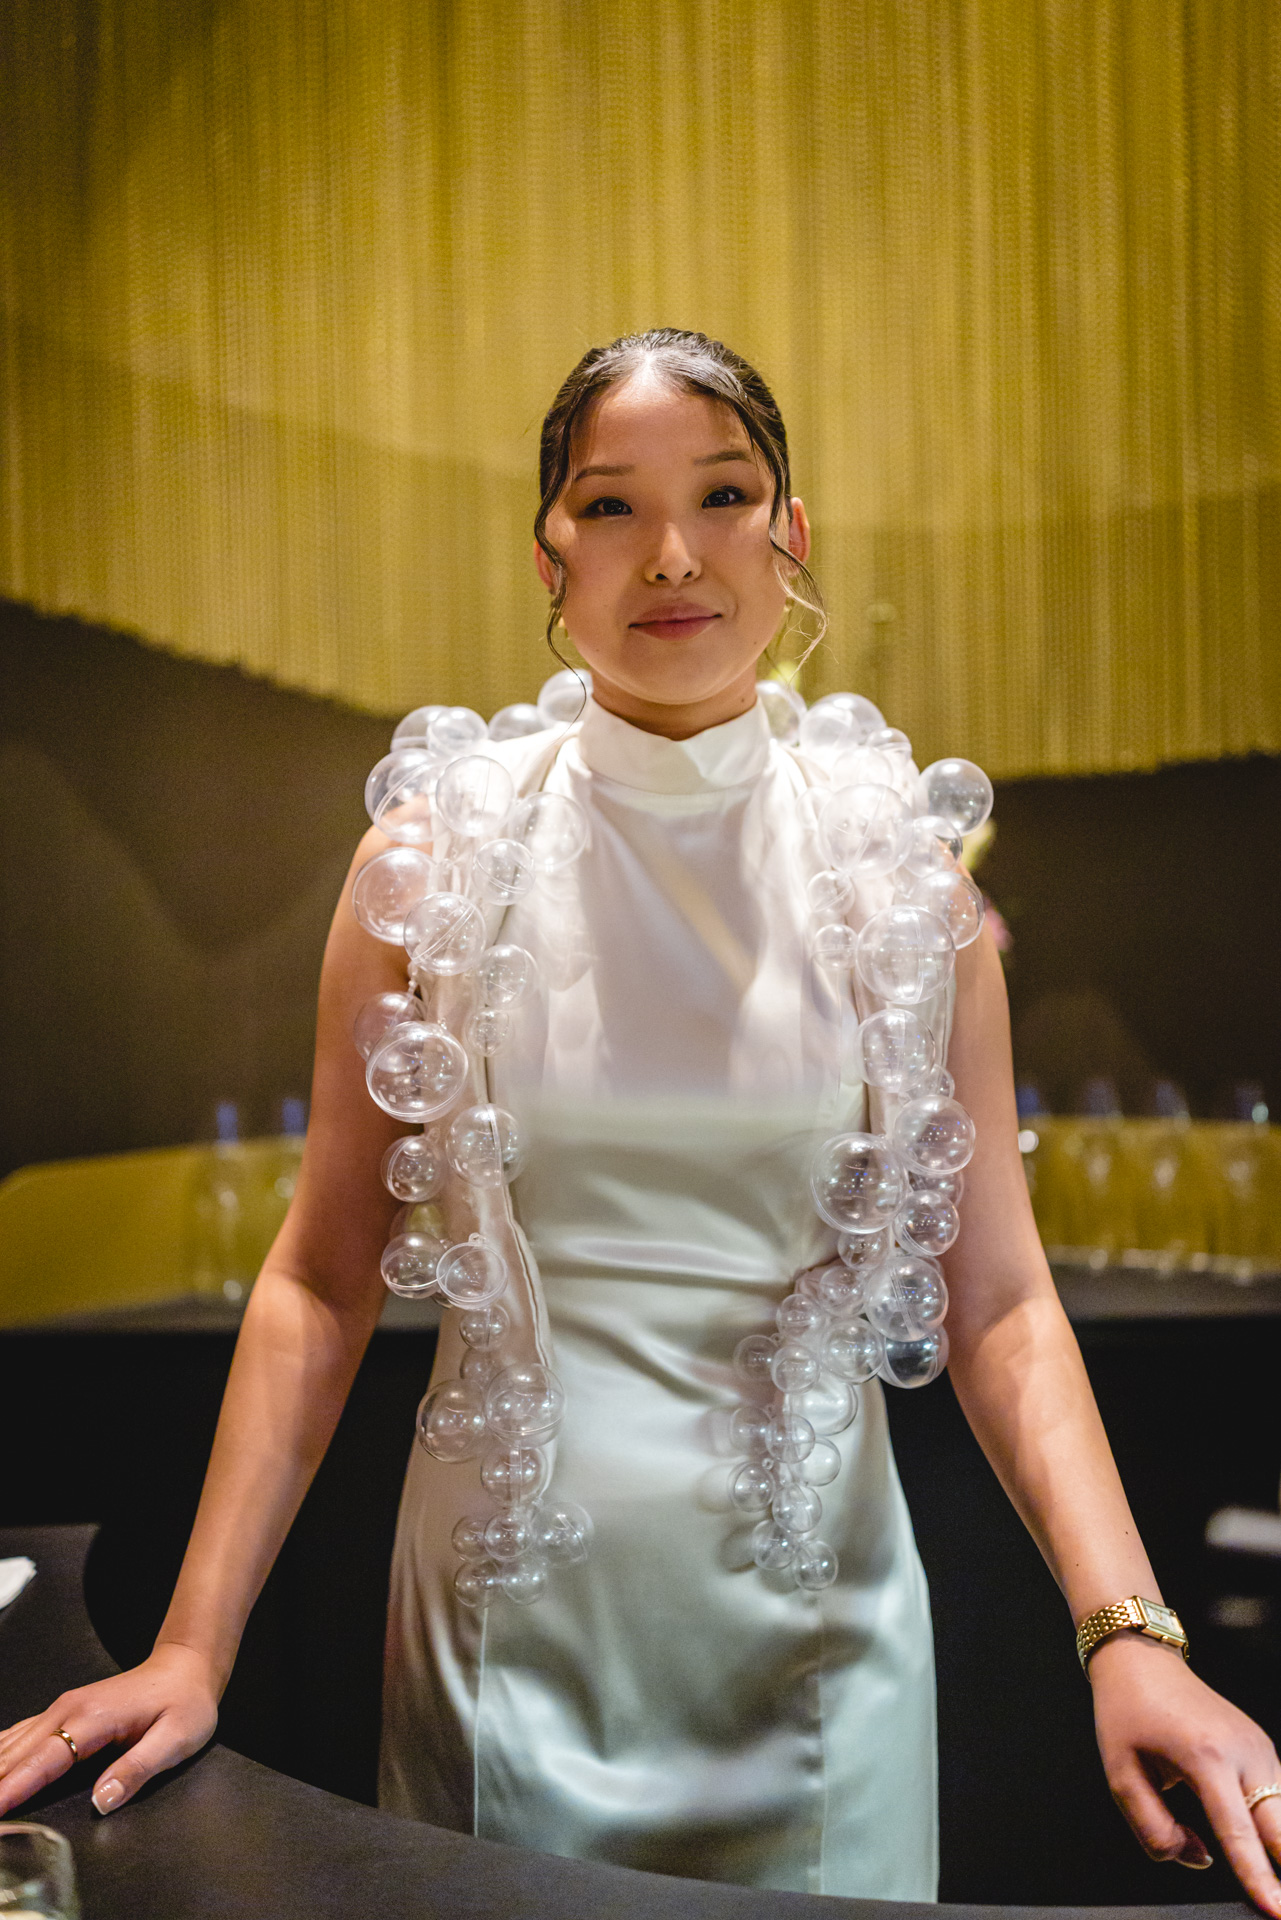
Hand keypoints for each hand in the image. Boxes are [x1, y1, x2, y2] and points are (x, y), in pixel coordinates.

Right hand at [0, 1644, 217, 1817]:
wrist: (185, 1666)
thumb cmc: (185, 1703)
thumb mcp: (176, 1739)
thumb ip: (138, 1770)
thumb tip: (101, 1801)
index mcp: (93, 1718)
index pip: (42, 1761)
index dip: (12, 1789)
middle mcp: (68, 1710)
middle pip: (17, 1754)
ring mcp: (61, 1708)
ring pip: (12, 1743)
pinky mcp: (62, 1712)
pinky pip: (20, 1735)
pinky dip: (0, 1756)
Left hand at [1090, 1630, 1280, 1913]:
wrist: (1142, 1658)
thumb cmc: (1127, 1710)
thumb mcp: (1121, 1774)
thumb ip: (1154, 1829)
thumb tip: (1199, 1859)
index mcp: (1205, 1757)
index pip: (1238, 1832)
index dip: (1258, 1877)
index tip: (1275, 1910)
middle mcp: (1243, 1750)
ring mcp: (1258, 1745)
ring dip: (1279, 1846)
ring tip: (1273, 1883)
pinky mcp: (1261, 1745)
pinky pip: (1278, 1796)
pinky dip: (1275, 1825)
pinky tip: (1266, 1846)